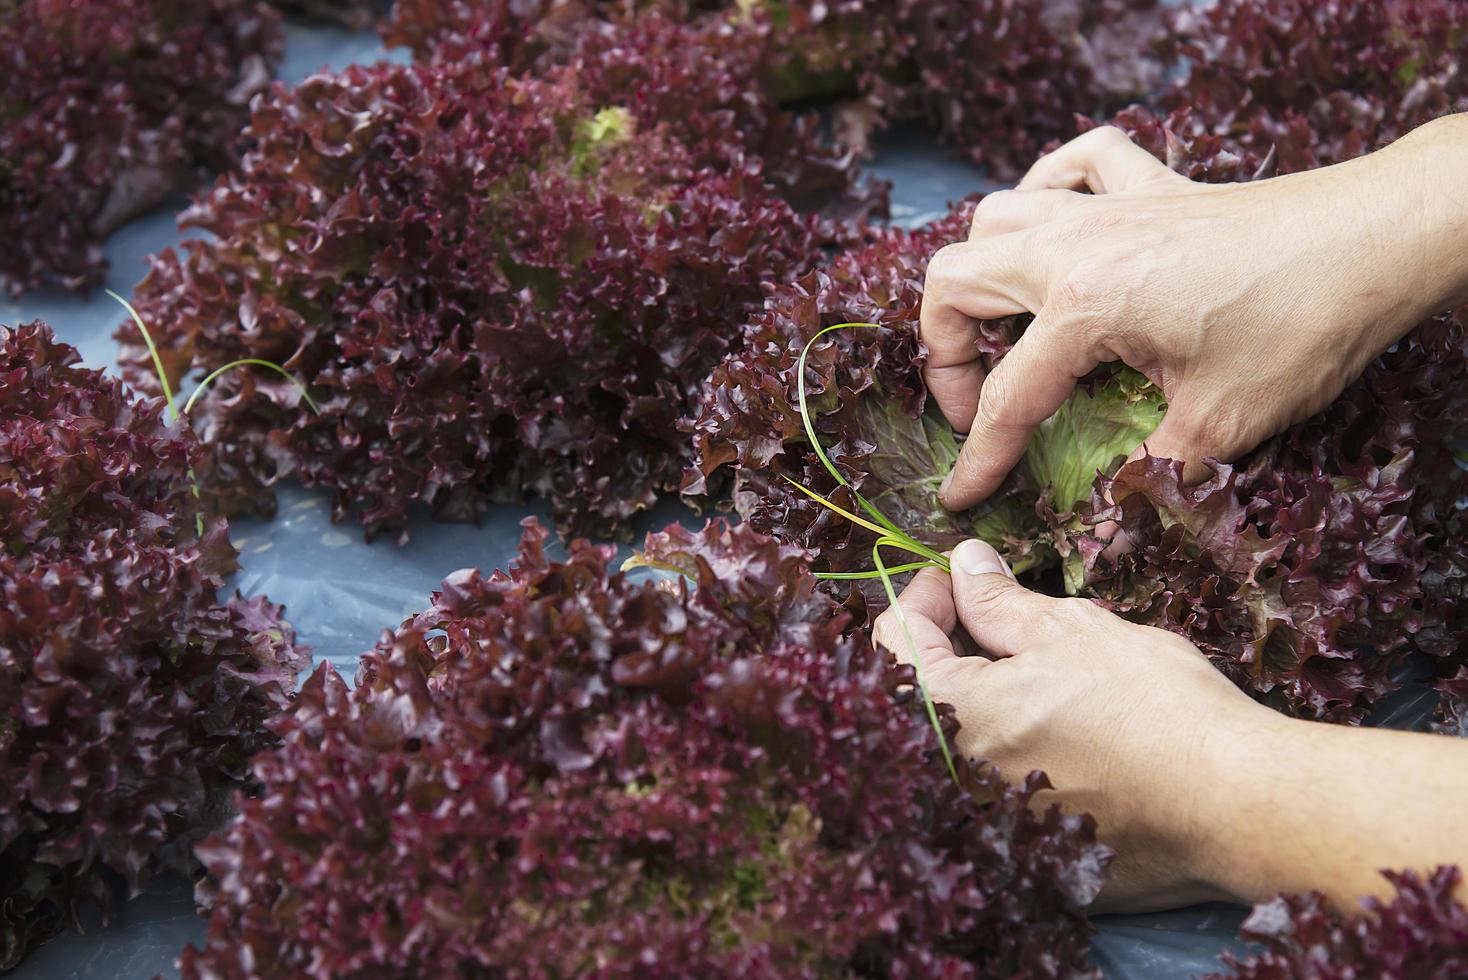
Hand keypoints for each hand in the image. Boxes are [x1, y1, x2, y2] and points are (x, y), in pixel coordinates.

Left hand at [875, 539, 1467, 913]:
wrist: (1237, 804)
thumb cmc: (1156, 707)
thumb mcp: (1071, 631)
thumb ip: (999, 602)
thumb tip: (963, 565)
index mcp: (948, 715)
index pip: (893, 641)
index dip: (924, 597)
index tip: (960, 579)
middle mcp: (949, 782)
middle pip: (915, 697)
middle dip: (947, 648)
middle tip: (994, 619)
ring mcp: (985, 828)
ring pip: (955, 746)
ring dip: (980, 702)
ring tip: (1034, 673)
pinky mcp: (1028, 860)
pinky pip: (995, 794)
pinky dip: (1012, 755)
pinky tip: (1059, 733)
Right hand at [922, 114, 1467, 508]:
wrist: (1379, 239)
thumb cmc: (1302, 325)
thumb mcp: (1221, 425)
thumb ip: (1150, 473)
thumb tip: (1108, 523)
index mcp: (1084, 304)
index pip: (1008, 396)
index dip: (978, 458)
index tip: (959, 497)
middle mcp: (1077, 245)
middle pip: (954, 281)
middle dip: (943, 352)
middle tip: (976, 402)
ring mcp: (1111, 207)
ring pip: (997, 216)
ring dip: (983, 271)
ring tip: (1005, 324)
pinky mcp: (1152, 186)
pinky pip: (1074, 164)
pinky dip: (1049, 188)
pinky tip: (1060, 224)